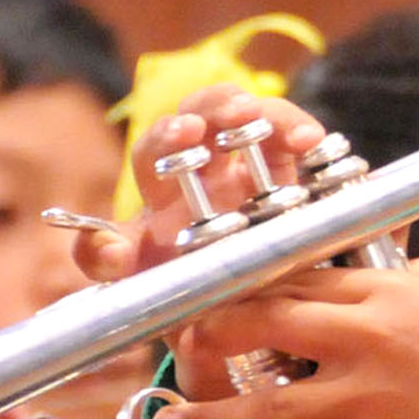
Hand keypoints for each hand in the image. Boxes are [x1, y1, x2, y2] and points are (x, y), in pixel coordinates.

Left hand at [73, 85, 328, 286]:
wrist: (231, 311)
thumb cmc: (180, 284)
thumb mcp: (142, 276)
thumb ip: (109, 262)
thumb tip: (107, 251)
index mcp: (165, 187)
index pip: (157, 147)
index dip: (168, 136)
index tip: (185, 134)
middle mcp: (204, 165)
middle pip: (204, 111)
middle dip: (220, 107)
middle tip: (240, 114)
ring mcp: (248, 164)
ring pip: (255, 117)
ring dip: (270, 116)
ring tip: (294, 134)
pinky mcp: (288, 173)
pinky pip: (293, 141)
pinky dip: (301, 133)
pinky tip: (312, 141)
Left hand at [148, 256, 418, 418]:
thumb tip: (408, 262)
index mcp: (374, 294)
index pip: (291, 280)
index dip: (243, 288)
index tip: (212, 301)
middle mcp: (356, 339)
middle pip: (261, 324)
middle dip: (210, 335)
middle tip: (181, 350)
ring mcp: (358, 397)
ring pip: (266, 407)